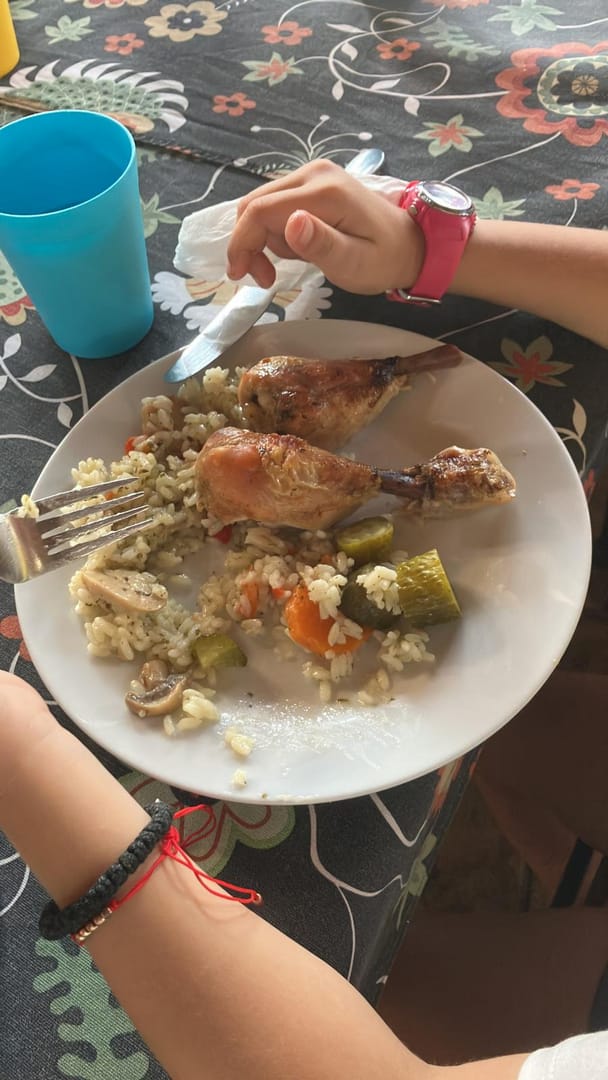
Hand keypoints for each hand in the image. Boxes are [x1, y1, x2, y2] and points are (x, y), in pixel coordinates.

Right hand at [226, 160, 423, 294]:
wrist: (409, 243)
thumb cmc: (384, 260)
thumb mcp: (355, 263)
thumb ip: (322, 245)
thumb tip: (291, 223)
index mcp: (323, 192)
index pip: (260, 211)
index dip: (241, 243)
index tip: (239, 276)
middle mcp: (313, 173)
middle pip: (254, 204)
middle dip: (249, 244)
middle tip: (265, 279)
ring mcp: (312, 174)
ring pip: (261, 206)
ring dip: (264, 240)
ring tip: (291, 265)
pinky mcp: (312, 182)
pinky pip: (276, 205)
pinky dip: (276, 232)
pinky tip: (298, 247)